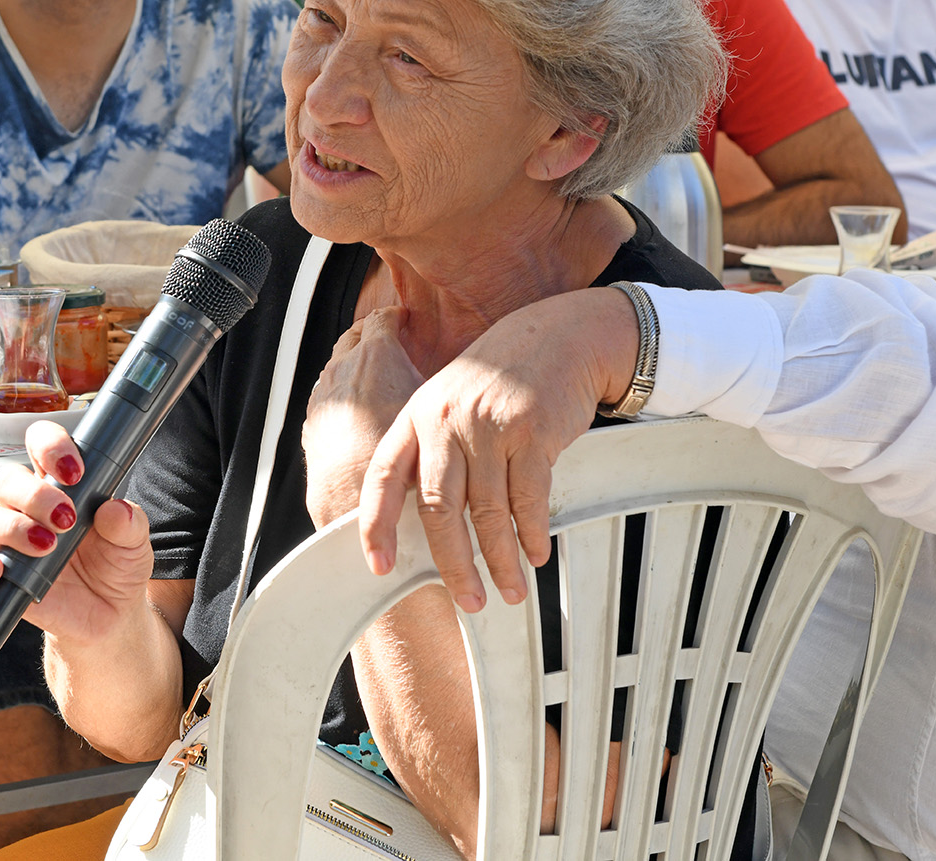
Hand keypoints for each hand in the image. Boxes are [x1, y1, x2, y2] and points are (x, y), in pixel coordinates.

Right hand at [0, 420, 155, 645]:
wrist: (112, 615)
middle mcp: (29, 509)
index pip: (41, 445)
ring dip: (13, 528)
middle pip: (7, 480)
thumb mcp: (136, 542)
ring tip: (48, 546)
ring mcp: (11, 543)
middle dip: (34, 494)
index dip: (50, 446)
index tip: (75, 471)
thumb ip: (129, 523)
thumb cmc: (118, 566)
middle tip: (66, 518)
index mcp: (61, 486)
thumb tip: (114, 510)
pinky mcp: (1, 580)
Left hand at [302, 307, 423, 527]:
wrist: (357, 504)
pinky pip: (327, 399)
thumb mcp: (438, 414)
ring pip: (336, 367)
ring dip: (353, 366)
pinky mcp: (313, 425)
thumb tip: (466, 380)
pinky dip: (341, 398)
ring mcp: (324, 397)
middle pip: (353, 336)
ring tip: (373, 376)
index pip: (383, 318)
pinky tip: (356, 413)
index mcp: (376, 356)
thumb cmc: (407, 462)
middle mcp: (344, 369)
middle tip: (387, 338)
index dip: (396, 317)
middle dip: (369, 334)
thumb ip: (444, 391)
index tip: (403, 319)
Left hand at [356, 288, 638, 611]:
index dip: (376, 526)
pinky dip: (531, 534)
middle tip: (467, 600)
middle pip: (438, 508)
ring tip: (509, 590)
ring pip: (488, 512)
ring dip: (501, 560)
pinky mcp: (532, 432)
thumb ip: (431, 448)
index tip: (379, 567)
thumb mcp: (450, 399)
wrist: (559, 335)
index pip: (384, 477)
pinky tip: (536, 554)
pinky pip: (529, 499)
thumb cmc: (501, 377)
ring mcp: (489, 425)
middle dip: (454, 564)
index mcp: (417, 415)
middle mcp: (446, 419)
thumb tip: (420, 519)